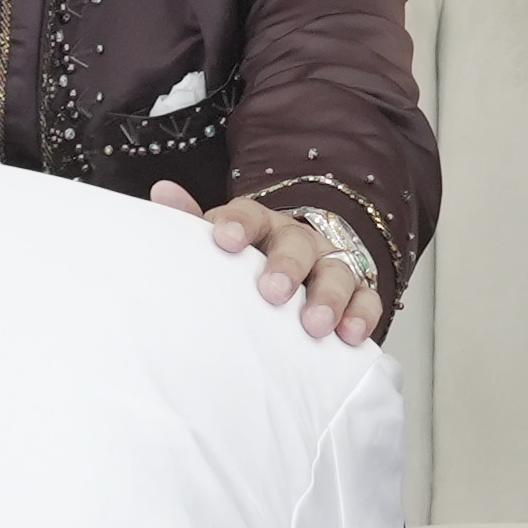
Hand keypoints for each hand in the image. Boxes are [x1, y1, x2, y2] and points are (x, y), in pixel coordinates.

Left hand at [153, 182, 386, 345]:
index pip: (250, 215)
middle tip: (272, 293)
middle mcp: (299, 240)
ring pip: (336, 271)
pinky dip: (360, 316)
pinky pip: (366, 300)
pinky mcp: (356, 293)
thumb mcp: (220, 244)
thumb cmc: (246, 264)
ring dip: (328, 297)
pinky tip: (350, 336)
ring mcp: (329, 265)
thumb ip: (191, 223)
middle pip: (297, 244)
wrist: (290, 275)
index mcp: (261, 225)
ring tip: (314, 326)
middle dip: (287, 267)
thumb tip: (162, 191)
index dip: (238, 225)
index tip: (224, 241)